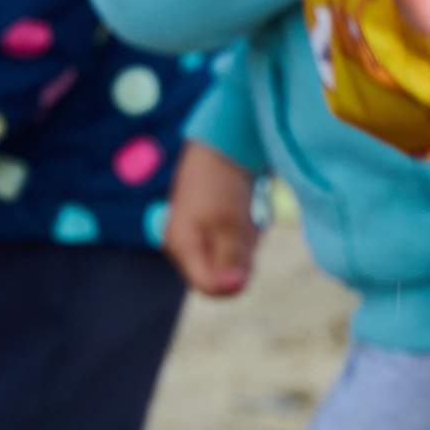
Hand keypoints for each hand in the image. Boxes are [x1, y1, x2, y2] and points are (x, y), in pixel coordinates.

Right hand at [166, 139, 262, 298]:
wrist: (223, 142)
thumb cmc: (223, 182)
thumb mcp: (231, 225)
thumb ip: (231, 260)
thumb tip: (233, 288)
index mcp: (182, 246)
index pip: (208, 287)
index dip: (232, 283)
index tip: (248, 257)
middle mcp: (185, 245)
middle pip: (222, 274)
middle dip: (241, 257)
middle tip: (246, 226)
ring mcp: (198, 235)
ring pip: (232, 259)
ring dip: (247, 242)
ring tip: (246, 214)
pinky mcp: (211, 224)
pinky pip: (235, 243)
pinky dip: (246, 231)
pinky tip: (246, 211)